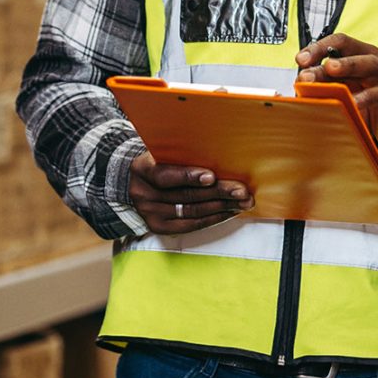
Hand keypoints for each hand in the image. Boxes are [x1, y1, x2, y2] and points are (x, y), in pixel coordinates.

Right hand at [128, 152, 253, 234]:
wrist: (133, 181)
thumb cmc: (158, 160)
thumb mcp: (162, 151)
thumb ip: (182, 153)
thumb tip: (220, 151)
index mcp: (143, 169)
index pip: (165, 176)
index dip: (189, 176)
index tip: (211, 177)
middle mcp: (144, 194)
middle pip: (185, 196)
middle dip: (218, 193)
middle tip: (241, 191)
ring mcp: (150, 213)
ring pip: (191, 211)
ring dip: (221, 207)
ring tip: (243, 202)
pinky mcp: (159, 227)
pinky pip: (190, 225)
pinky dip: (212, 218)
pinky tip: (229, 211)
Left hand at [295, 33, 377, 151]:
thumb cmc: (371, 107)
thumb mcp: (346, 93)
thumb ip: (328, 85)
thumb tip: (302, 82)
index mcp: (362, 56)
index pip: (340, 42)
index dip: (319, 47)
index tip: (300, 59)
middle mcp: (377, 62)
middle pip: (352, 50)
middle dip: (328, 57)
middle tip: (309, 70)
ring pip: (371, 64)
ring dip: (349, 64)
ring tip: (331, 69)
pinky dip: (366, 97)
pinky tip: (352, 103)